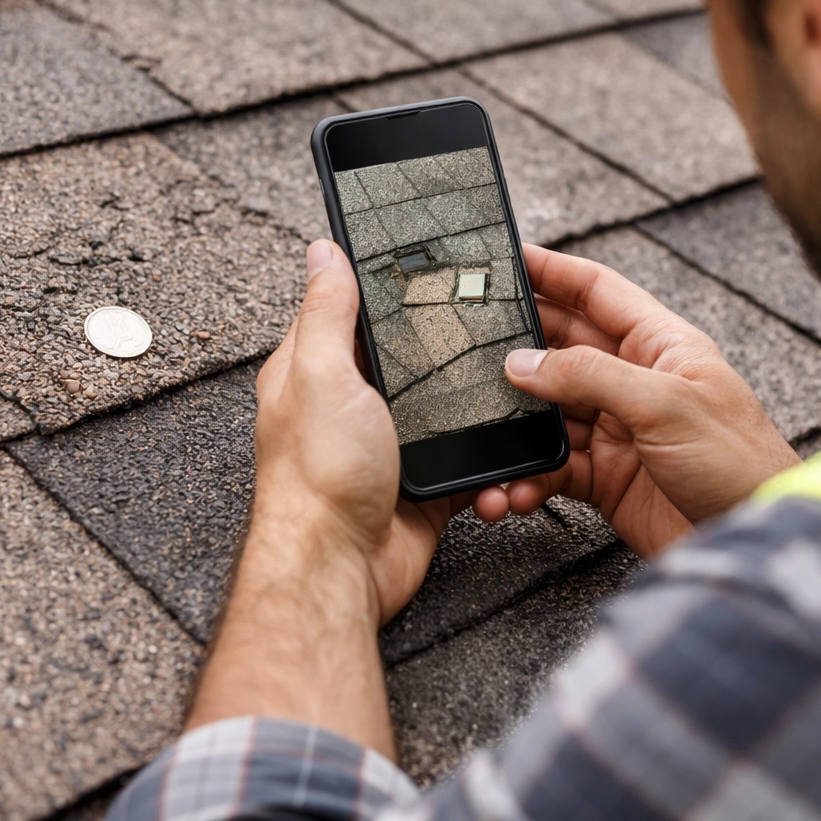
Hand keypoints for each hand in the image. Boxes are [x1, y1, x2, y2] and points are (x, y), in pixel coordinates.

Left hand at [187, 240, 474, 754]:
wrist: (340, 569)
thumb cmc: (318, 477)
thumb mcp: (322, 374)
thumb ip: (328, 312)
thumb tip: (323, 251)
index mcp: (315, 370)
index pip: (351, 311)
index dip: (387, 289)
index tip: (431, 269)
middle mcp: (349, 406)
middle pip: (409, 359)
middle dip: (446, 349)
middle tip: (486, 330)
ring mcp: (387, 447)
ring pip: (445, 410)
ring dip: (473, 408)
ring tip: (504, 392)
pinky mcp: (419, 486)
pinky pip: (464, 462)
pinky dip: (486, 462)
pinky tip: (498, 457)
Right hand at [483, 245, 799, 557]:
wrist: (753, 539)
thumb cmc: (739, 463)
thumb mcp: (664, 403)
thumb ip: (589, 375)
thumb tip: (523, 362)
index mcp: (660, 345)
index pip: (596, 290)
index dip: (552, 270)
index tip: (507, 257)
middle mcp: (636, 381)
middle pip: (562, 347)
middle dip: (518, 347)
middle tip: (469, 341)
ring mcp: (619, 429)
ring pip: (549, 414)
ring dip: (515, 427)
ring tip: (485, 436)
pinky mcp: (607, 478)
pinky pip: (552, 468)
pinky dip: (529, 478)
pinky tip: (515, 490)